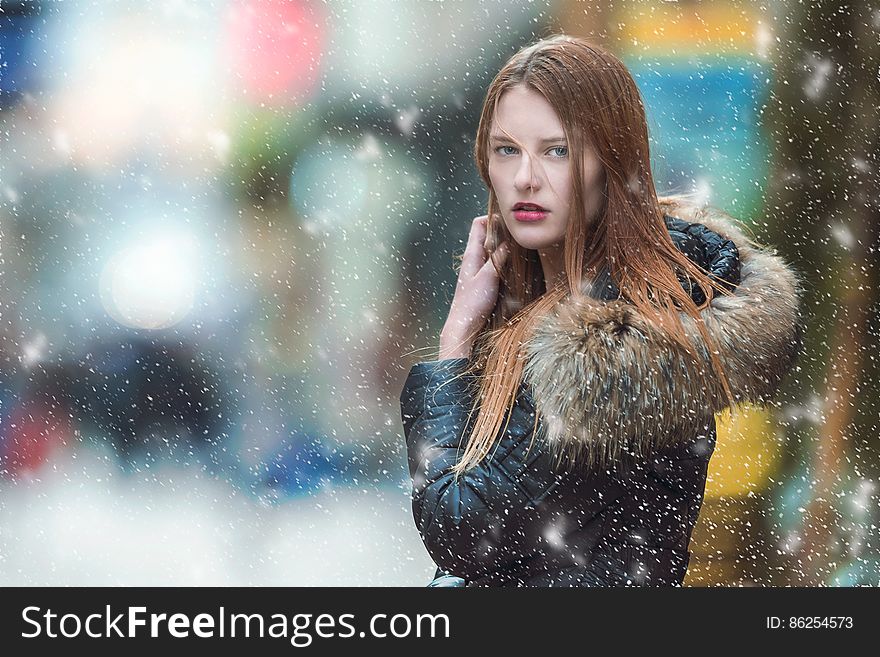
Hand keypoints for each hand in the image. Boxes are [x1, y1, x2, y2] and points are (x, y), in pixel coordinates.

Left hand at [439, 215, 509, 358]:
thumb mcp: (488, 277)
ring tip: (521, 247)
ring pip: (494, 250)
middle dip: (503, 231)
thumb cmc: (472, 303)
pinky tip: (516, 264)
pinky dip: (505, 260)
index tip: (509, 221)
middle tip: (520, 233)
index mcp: (471, 254)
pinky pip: (496, 263)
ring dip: (506, 246)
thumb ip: (498, 258)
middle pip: (488, 235)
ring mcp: (479, 270)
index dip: (492, 218)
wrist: (464, 326)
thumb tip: (509, 241)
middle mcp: (474, 259)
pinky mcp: (485, 281)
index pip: (479, 224)